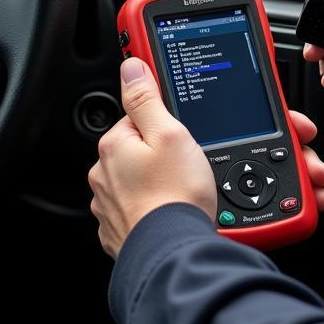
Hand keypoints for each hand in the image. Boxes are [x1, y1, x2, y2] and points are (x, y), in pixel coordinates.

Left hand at [89, 57, 323, 258]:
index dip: (179, 122)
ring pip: (161, 184)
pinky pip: (161, 212)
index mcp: (116, 147)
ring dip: (188, 184)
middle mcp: (110, 178)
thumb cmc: (173, 198)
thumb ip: (149, 97)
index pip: (148, 120)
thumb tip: (131, 66)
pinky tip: (200, 212)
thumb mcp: (170, 133)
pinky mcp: (134, 234)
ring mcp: (120, 209)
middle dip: (190, 156)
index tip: (191, 127)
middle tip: (214, 165)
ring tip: (213, 191)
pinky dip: (178, 211)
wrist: (174, 258)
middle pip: (158, 153)